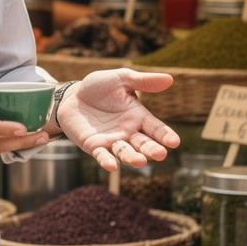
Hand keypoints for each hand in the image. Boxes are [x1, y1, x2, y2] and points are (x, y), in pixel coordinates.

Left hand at [56, 68, 179, 171]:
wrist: (72, 96)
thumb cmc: (99, 87)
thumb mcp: (122, 79)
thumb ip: (143, 81)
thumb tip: (170, 79)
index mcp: (138, 116)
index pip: (156, 128)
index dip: (165, 135)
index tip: (174, 142)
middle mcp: (128, 132)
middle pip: (143, 144)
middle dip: (152, 149)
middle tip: (160, 154)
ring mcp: (112, 141)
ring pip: (125, 152)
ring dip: (132, 158)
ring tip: (140, 161)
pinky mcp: (94, 146)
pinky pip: (102, 155)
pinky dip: (107, 161)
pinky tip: (112, 166)